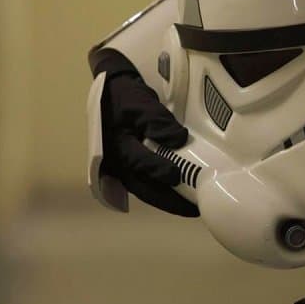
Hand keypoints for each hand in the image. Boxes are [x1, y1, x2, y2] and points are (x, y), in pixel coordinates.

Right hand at [94, 49, 197, 216]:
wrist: (111, 93)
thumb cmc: (124, 98)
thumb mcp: (140, 104)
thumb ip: (158, 121)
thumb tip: (178, 139)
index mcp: (117, 146)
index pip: (139, 162)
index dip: (159, 170)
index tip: (178, 175)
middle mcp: (117, 163)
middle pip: (143, 187)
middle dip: (168, 201)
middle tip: (192, 209)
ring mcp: (121, 168)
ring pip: (145, 190)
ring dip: (166, 200)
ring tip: (190, 207)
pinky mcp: (129, 167)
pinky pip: (145, 184)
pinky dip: (161, 192)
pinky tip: (179, 195)